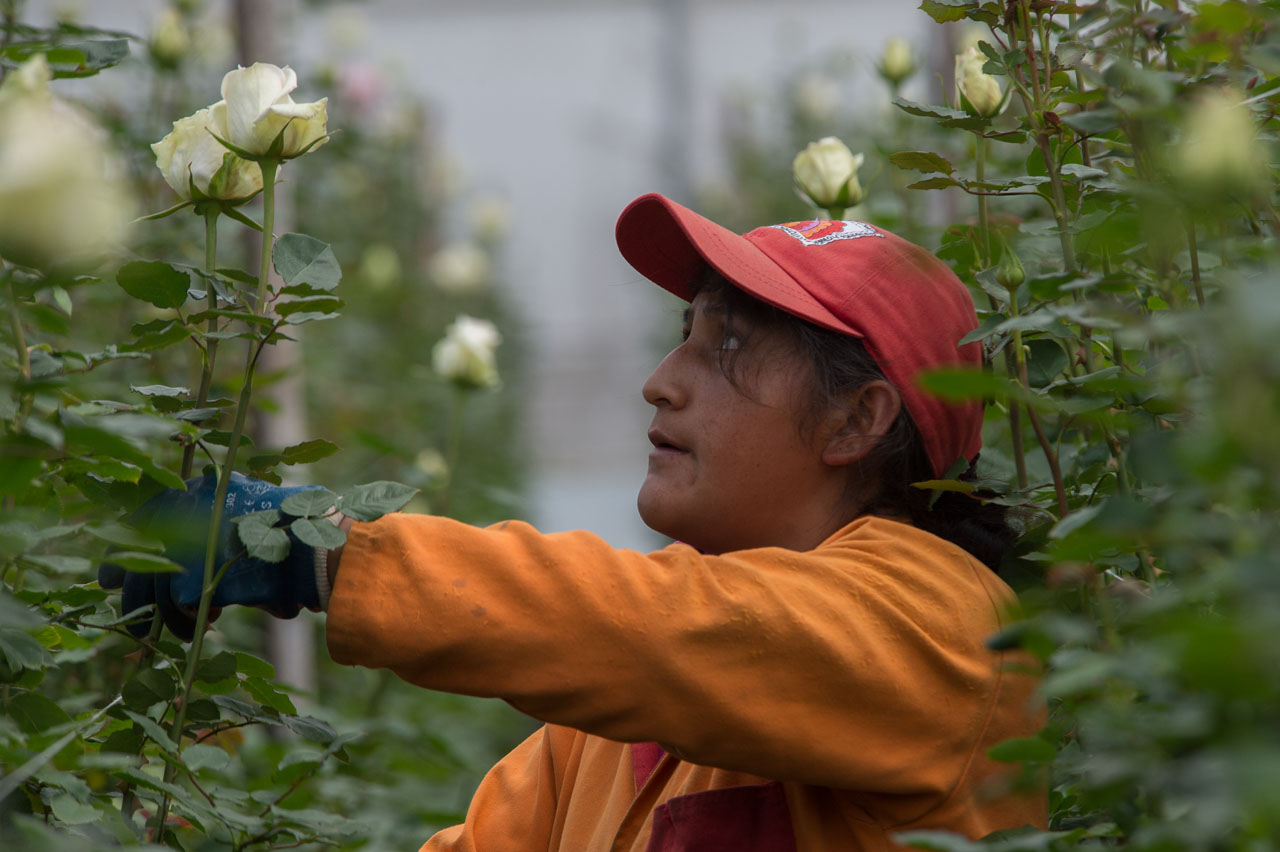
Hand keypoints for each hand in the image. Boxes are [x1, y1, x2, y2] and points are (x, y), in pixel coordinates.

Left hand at [98, 471, 324, 640]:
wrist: (317, 546)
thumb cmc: (294, 529)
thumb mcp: (249, 507)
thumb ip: (214, 518)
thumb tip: (178, 550)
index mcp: (197, 490)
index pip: (140, 522)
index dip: (123, 554)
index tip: (111, 578)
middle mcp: (184, 515)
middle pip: (138, 561)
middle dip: (132, 595)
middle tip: (135, 620)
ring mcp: (186, 547)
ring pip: (157, 593)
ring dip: (169, 618)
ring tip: (187, 631)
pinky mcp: (194, 582)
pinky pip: (182, 608)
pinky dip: (192, 621)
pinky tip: (210, 623)